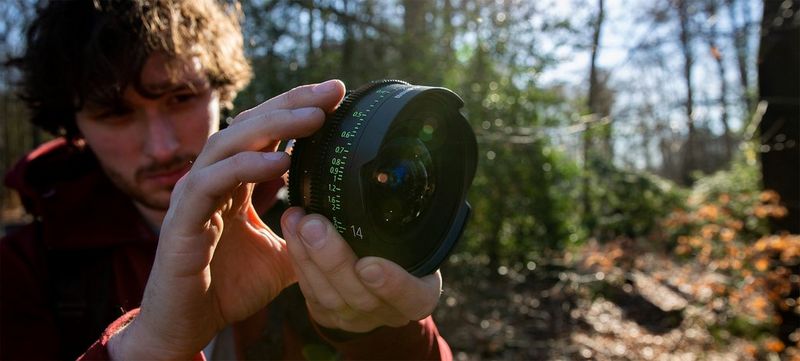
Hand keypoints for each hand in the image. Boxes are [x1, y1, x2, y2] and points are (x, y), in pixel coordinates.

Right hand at [108, 80, 345, 359]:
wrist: (188, 326)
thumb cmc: (228, 288)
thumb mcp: (284, 259)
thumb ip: (308, 238)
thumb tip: (350, 229)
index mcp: (235, 182)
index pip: (267, 132)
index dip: (299, 109)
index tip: (339, 95)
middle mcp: (214, 178)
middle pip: (251, 125)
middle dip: (292, 103)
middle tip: (332, 91)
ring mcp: (194, 194)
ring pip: (230, 142)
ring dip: (274, 125)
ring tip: (316, 118)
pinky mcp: (181, 218)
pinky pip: (213, 181)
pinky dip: (246, 167)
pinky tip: (283, 161)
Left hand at [281, 207, 442, 332]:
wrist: (385, 274)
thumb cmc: (407, 246)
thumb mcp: (420, 236)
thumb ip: (412, 218)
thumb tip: (400, 170)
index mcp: (420, 295)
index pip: (413, 297)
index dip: (393, 284)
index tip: (369, 265)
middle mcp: (389, 312)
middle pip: (361, 296)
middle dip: (333, 260)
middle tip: (314, 226)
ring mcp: (357, 317)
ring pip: (328, 296)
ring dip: (308, 256)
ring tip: (297, 220)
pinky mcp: (328, 313)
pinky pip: (309, 291)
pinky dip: (298, 258)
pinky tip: (291, 228)